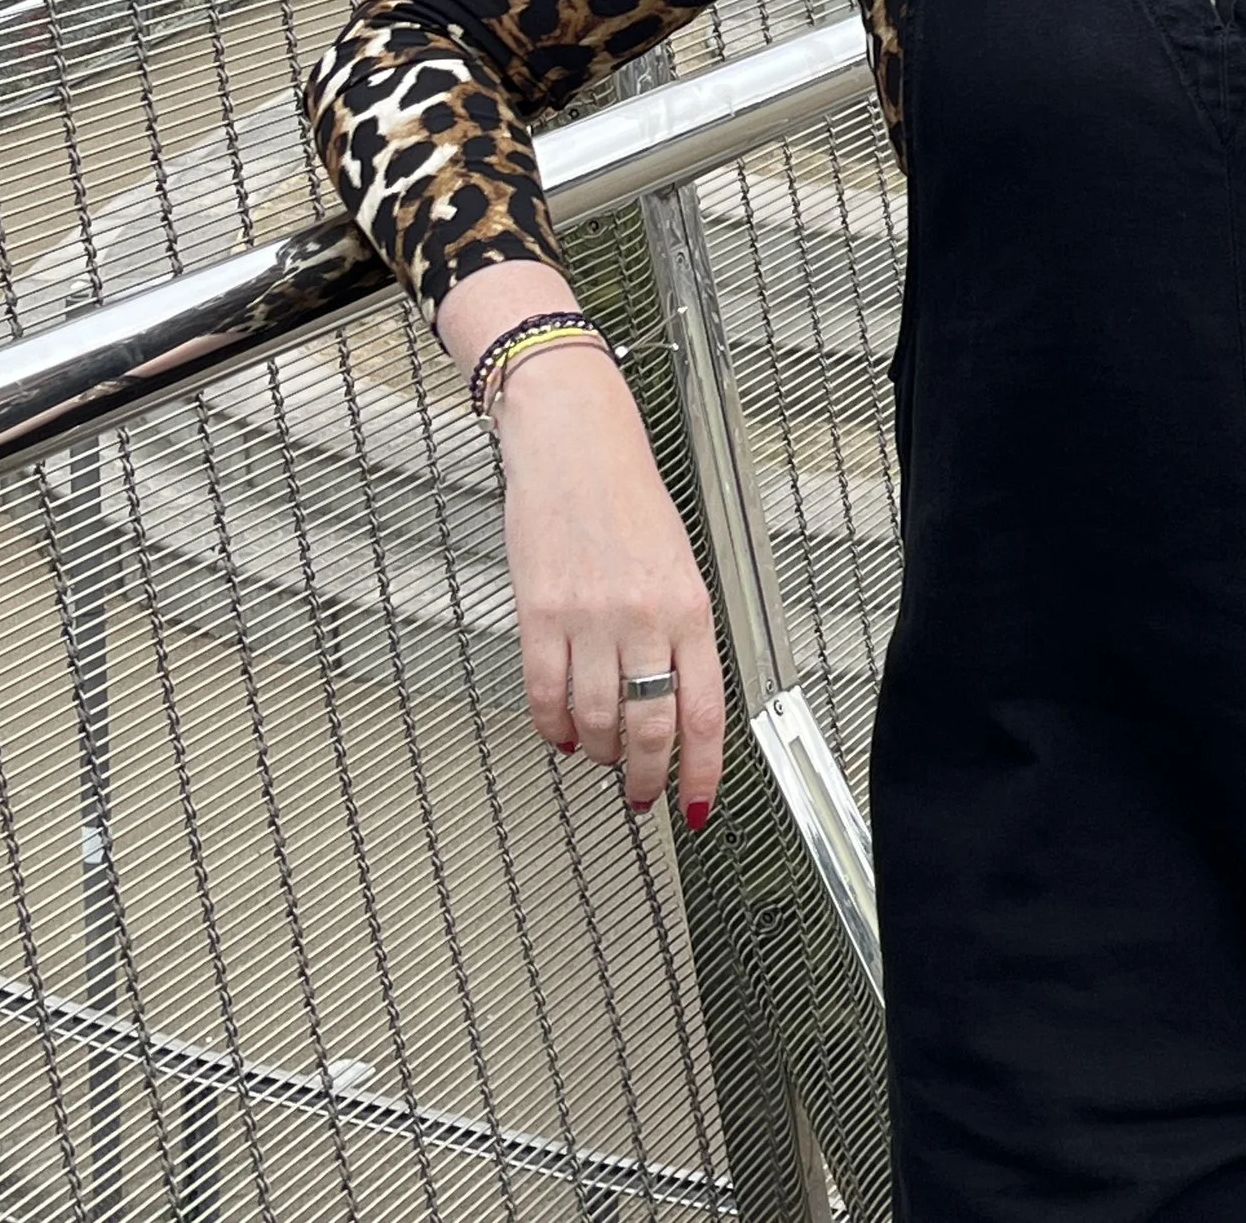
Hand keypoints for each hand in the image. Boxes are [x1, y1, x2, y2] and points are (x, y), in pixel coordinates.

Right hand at [498, 347, 728, 819]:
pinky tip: (560, 732)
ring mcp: (589, 618)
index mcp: (689, 605)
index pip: (705, 709)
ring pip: (598, 721)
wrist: (574, 443)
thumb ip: (680, 629)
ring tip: (600, 757)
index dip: (703, 769)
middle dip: (646, 777)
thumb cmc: (627, 495)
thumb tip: (678, 699)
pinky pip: (545, 695)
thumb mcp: (678, 561)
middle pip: (650, 728)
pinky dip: (553, 727)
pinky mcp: (540, 614)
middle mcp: (644, 616)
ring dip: (599, 753)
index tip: (699, 802)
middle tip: (640, 796)